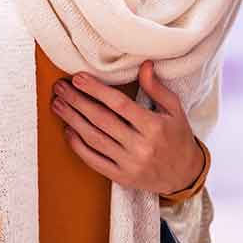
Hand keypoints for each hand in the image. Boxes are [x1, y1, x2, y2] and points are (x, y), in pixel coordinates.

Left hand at [51, 61, 205, 195]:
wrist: (185, 175)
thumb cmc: (179, 137)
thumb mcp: (175, 110)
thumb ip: (157, 88)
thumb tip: (144, 64)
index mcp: (154, 126)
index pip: (119, 104)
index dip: (96, 90)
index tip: (78, 78)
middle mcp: (140, 146)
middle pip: (101, 120)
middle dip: (77, 101)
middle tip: (59, 88)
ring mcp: (129, 164)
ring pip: (94, 139)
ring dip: (72, 120)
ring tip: (57, 105)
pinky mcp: (121, 177)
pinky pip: (94, 160)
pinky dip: (78, 146)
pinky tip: (68, 131)